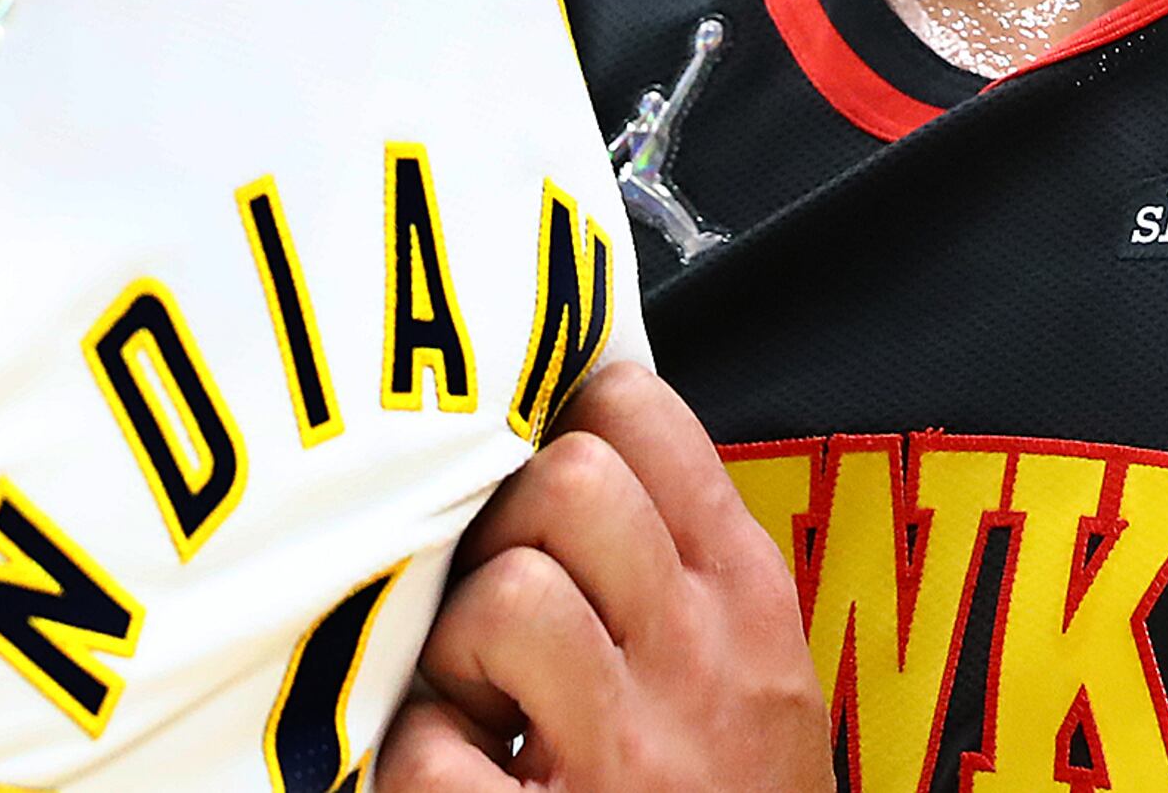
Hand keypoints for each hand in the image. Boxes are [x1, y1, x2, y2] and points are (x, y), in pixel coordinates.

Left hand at [376, 363, 829, 792]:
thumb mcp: (747, 670)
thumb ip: (675, 562)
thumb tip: (560, 434)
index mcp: (746, 601)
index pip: (638, 413)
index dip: (561, 427)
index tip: (537, 486)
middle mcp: (699, 664)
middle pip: (566, 481)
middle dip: (505, 532)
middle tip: (505, 615)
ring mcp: (628, 761)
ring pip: (503, 598)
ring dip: (459, 653)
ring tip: (481, 709)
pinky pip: (430, 759)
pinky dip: (419, 770)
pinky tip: (458, 786)